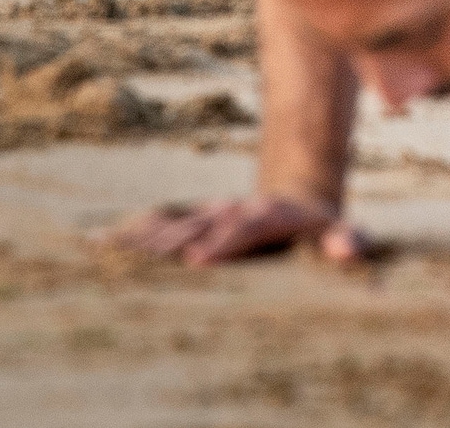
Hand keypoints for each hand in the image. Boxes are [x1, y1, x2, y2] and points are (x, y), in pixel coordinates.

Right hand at [109, 195, 368, 265]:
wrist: (296, 192)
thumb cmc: (320, 228)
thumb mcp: (339, 231)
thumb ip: (344, 241)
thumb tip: (348, 248)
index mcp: (269, 214)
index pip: (244, 227)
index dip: (222, 241)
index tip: (198, 258)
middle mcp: (234, 209)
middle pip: (201, 222)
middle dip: (173, 239)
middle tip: (144, 258)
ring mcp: (212, 211)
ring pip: (175, 221)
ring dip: (145, 236)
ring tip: (111, 249)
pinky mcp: (196, 217)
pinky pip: (161, 222)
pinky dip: (132, 233)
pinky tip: (101, 243)